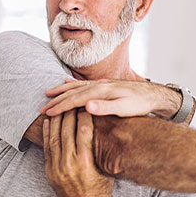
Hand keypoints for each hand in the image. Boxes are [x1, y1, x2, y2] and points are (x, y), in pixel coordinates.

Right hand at [40, 79, 180, 118]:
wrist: (154, 95)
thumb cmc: (140, 105)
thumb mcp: (124, 109)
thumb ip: (106, 108)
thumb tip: (87, 106)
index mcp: (101, 91)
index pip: (75, 99)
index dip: (60, 107)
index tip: (46, 113)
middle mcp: (100, 85)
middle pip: (73, 91)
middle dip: (56, 100)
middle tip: (41, 108)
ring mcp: (103, 84)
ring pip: (77, 86)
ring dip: (62, 90)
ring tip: (48, 93)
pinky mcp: (106, 85)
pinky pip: (84, 84)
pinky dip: (73, 84)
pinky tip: (67, 84)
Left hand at [42, 109, 114, 196]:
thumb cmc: (103, 189)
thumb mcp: (107, 168)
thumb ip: (103, 150)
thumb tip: (110, 128)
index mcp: (85, 163)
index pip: (84, 131)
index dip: (85, 116)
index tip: (86, 104)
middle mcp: (69, 165)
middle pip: (67, 131)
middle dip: (70, 114)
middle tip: (72, 101)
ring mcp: (56, 169)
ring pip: (54, 138)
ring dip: (56, 121)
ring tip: (59, 107)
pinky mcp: (49, 173)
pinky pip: (46, 149)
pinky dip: (47, 134)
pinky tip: (48, 122)